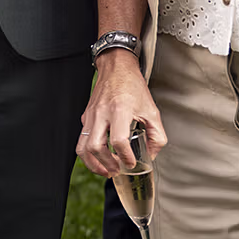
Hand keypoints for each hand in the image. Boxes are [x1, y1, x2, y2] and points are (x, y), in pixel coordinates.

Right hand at [77, 52, 166, 177]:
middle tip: (116, 170)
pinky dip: (89, 153)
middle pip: (95, 146)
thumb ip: (157, 135)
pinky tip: (100, 158)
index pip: (118, 141)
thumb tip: (152, 154)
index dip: (125, 156)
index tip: (131, 162)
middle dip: (105, 164)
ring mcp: (91, 115)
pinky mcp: (86, 116)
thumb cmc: (133, 86)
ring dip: (93, 163)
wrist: (116, 67)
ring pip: (83, 146)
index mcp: (120, 110)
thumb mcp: (152, 110)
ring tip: (105, 170)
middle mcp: (102, 113)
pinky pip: (82, 139)